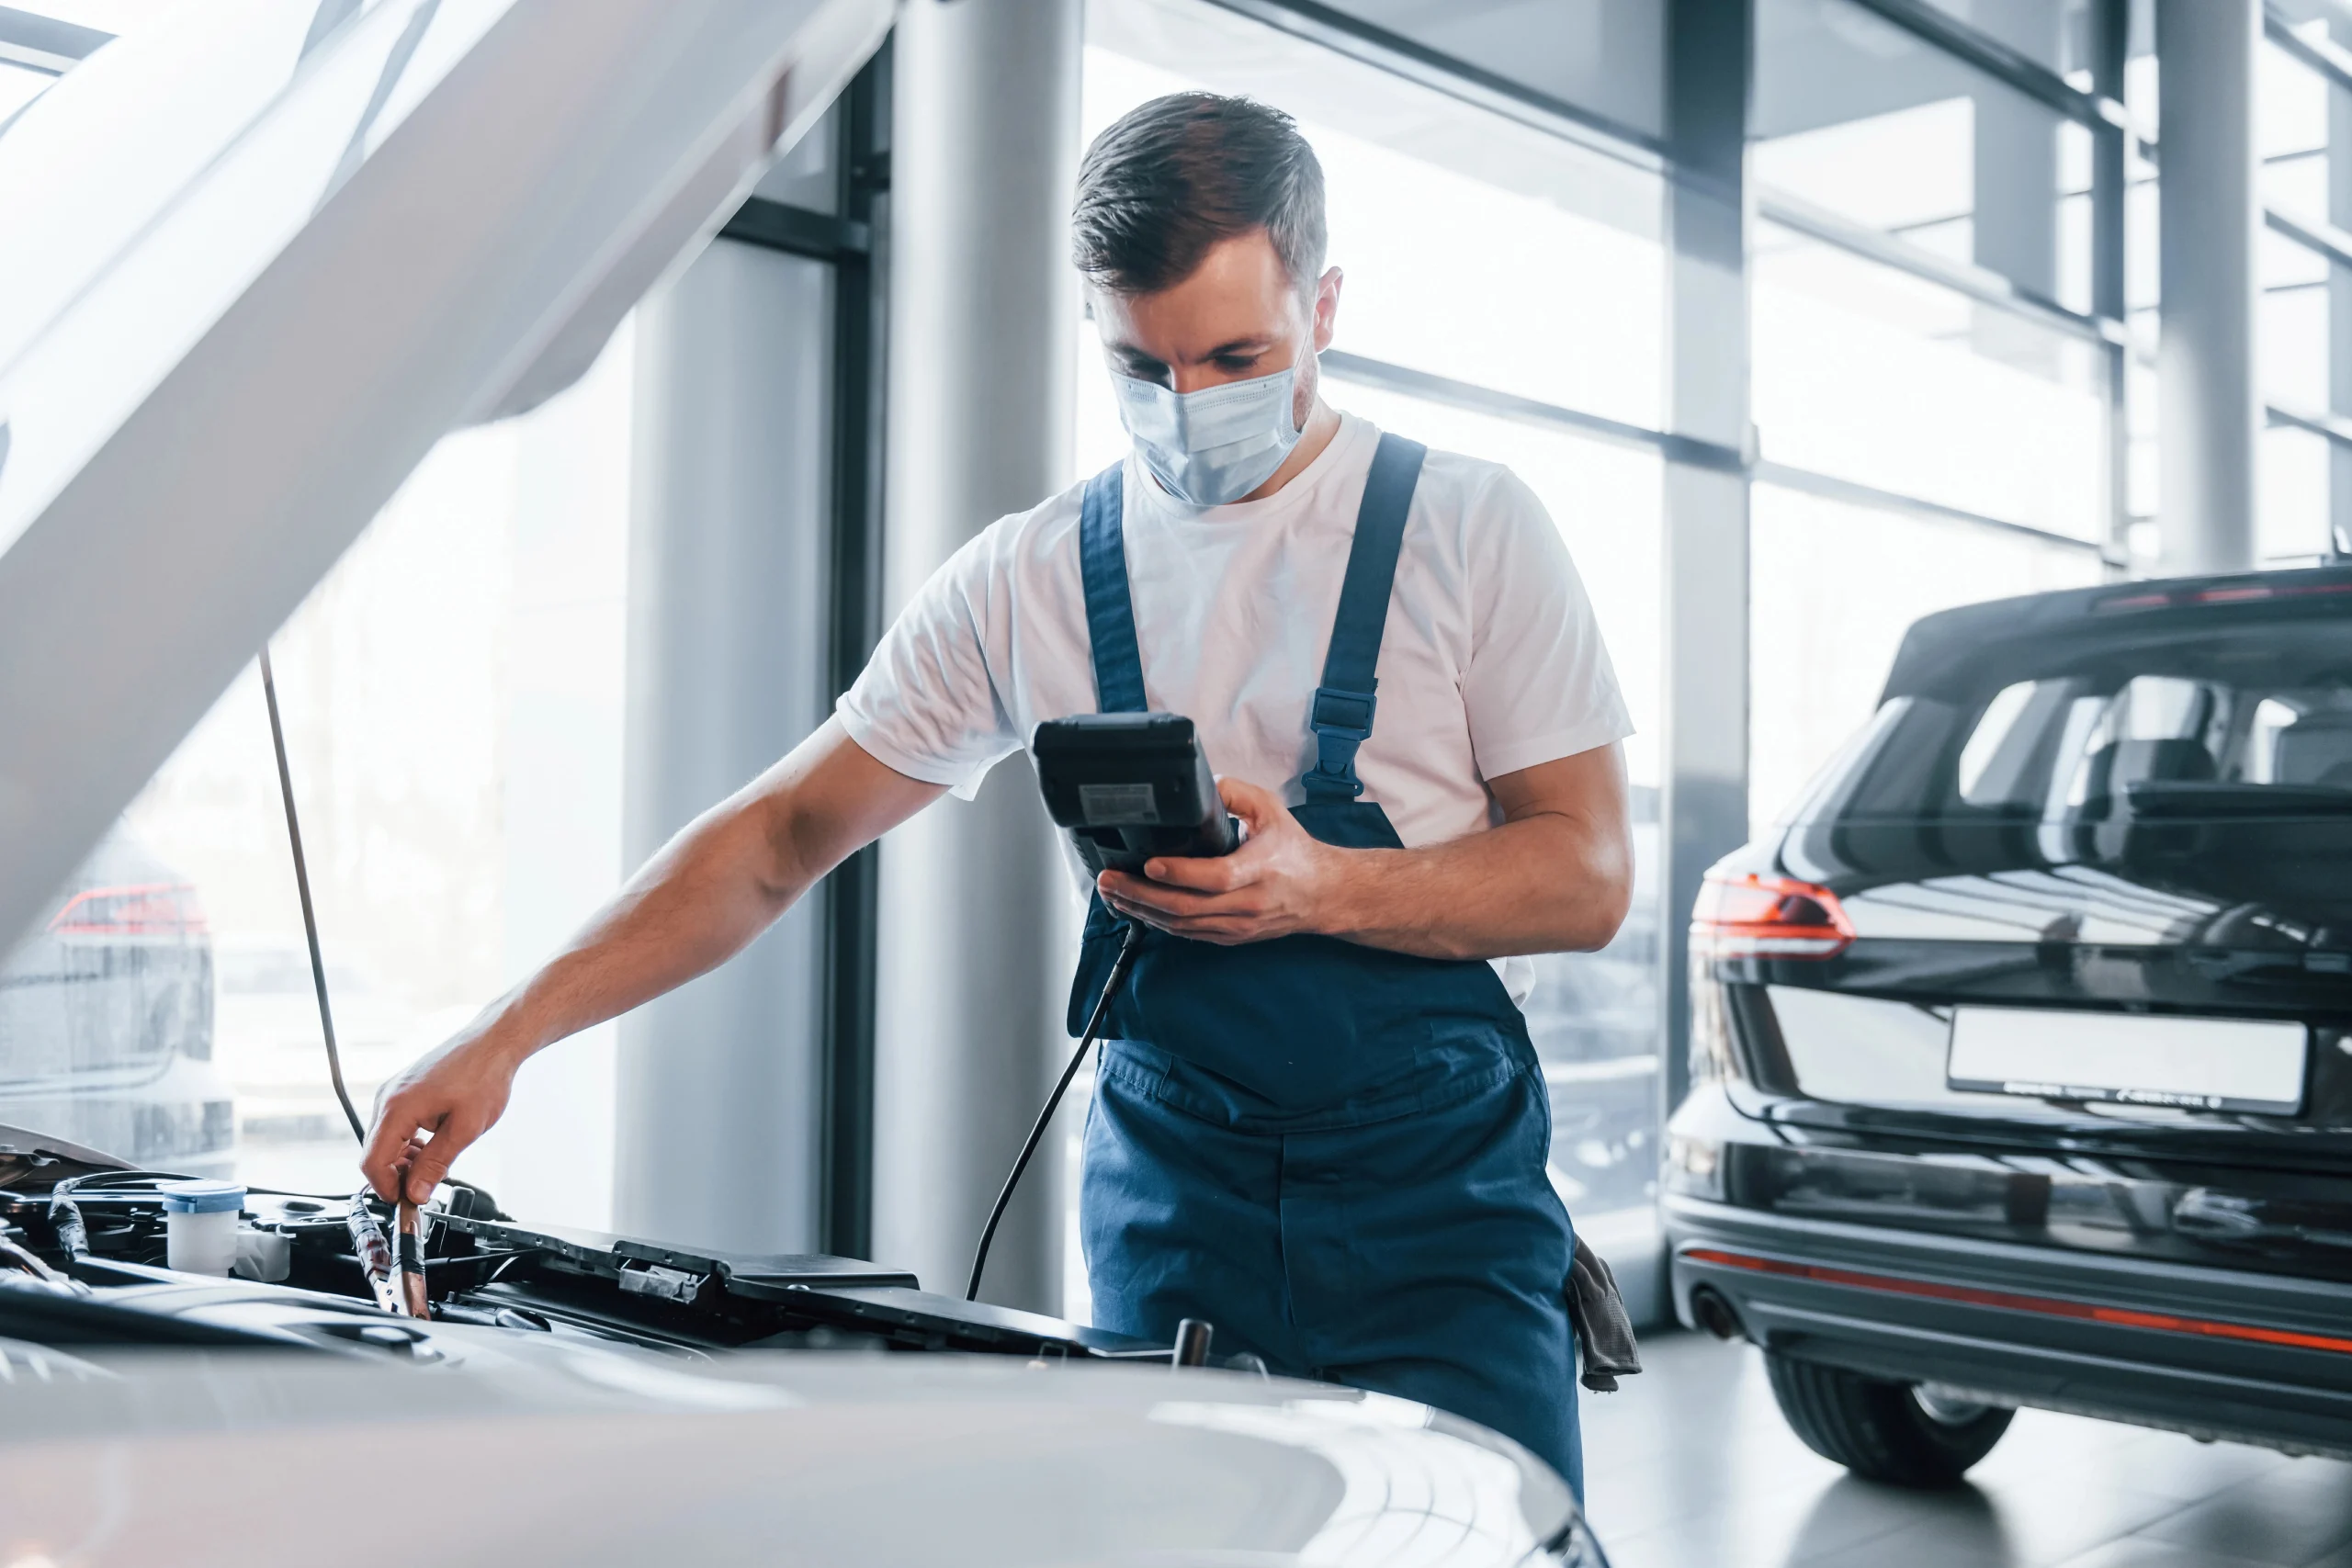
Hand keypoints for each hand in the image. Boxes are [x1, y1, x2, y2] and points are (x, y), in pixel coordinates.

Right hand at [360, 1018, 524, 1204]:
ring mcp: (394, 1092)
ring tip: (433, 1169)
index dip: (386, 1188)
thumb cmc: (484, 1075)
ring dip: (403, 1160)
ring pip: (384, 1140)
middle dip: (395, 1176)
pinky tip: (431, 1148)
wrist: (493, 1041)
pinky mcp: (404, 1090)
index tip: (407, 1201)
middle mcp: (388, 1098)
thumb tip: (416, 1193)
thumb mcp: (465, 1129)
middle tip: (424, 1189)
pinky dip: (408, 1143)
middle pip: (375, 1152)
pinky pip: (395, 1125)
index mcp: (397, 1107)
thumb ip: (436, 1164)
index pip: (372, 1162)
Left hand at [1096, 777, 1347, 944]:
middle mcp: (1247, 904)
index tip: (1149, 862)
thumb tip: (1202, 783)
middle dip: (1140, 895)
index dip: (1178, 873)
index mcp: (1259, 870)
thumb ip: (1235, 793)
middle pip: (1186, 907)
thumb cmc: (1295, 850)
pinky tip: (1137, 908)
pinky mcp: (1230, 936)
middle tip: (1109, 880)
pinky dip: (1158, 922)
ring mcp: (1237, 926)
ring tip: (1112, 894)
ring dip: (1142, 911)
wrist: (1322, 894)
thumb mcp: (1271, 810)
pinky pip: (1188, 933)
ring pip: (1181, 925)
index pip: (1215, 877)